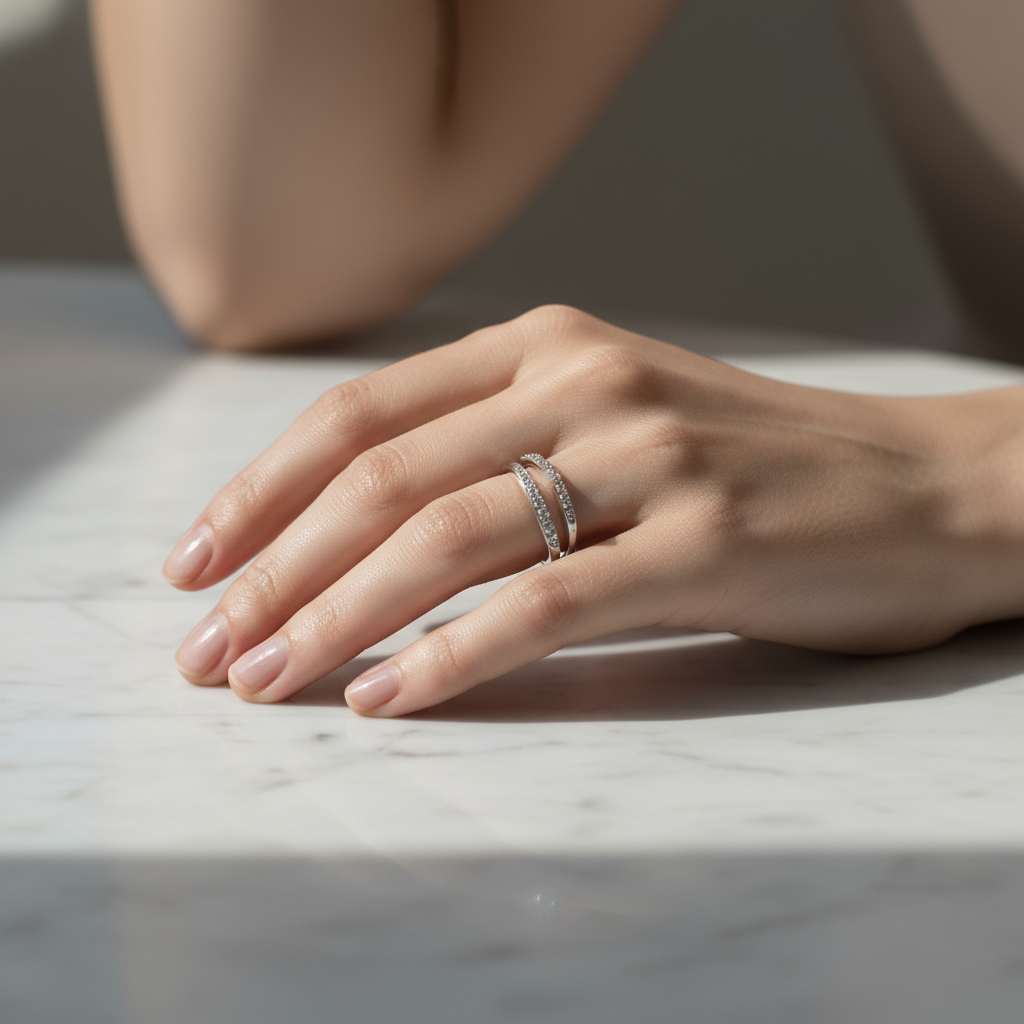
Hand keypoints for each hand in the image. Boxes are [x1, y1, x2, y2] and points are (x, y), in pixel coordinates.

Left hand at [164, 305, 1023, 714]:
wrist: (924, 485)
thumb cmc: (754, 464)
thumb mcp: (613, 416)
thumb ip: (501, 442)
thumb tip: (357, 522)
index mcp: (547, 343)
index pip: (361, 415)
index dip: (262, 491)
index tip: (199, 564)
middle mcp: (585, 380)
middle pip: (383, 479)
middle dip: (275, 570)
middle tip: (210, 647)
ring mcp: (647, 456)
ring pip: (446, 539)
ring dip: (335, 618)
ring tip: (266, 681)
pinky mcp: (703, 540)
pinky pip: (544, 604)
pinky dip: (449, 657)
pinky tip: (385, 698)